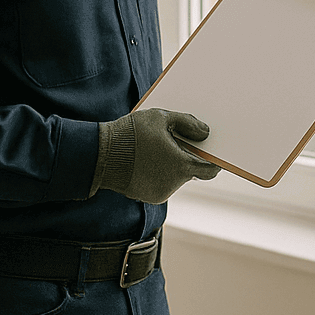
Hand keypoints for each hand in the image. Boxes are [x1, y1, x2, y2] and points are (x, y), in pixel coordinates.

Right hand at [91, 107, 221, 203]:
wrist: (99, 154)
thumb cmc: (131, 134)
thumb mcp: (161, 118)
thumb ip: (187, 123)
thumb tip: (205, 132)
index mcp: (181, 166)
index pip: (210, 170)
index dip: (215, 161)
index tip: (214, 153)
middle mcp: (173, 184)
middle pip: (190, 172)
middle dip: (187, 158)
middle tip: (177, 143)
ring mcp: (160, 193)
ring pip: (175, 178)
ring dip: (172, 166)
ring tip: (156, 149)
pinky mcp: (148, 196)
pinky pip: (162, 184)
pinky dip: (159, 174)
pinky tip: (146, 160)